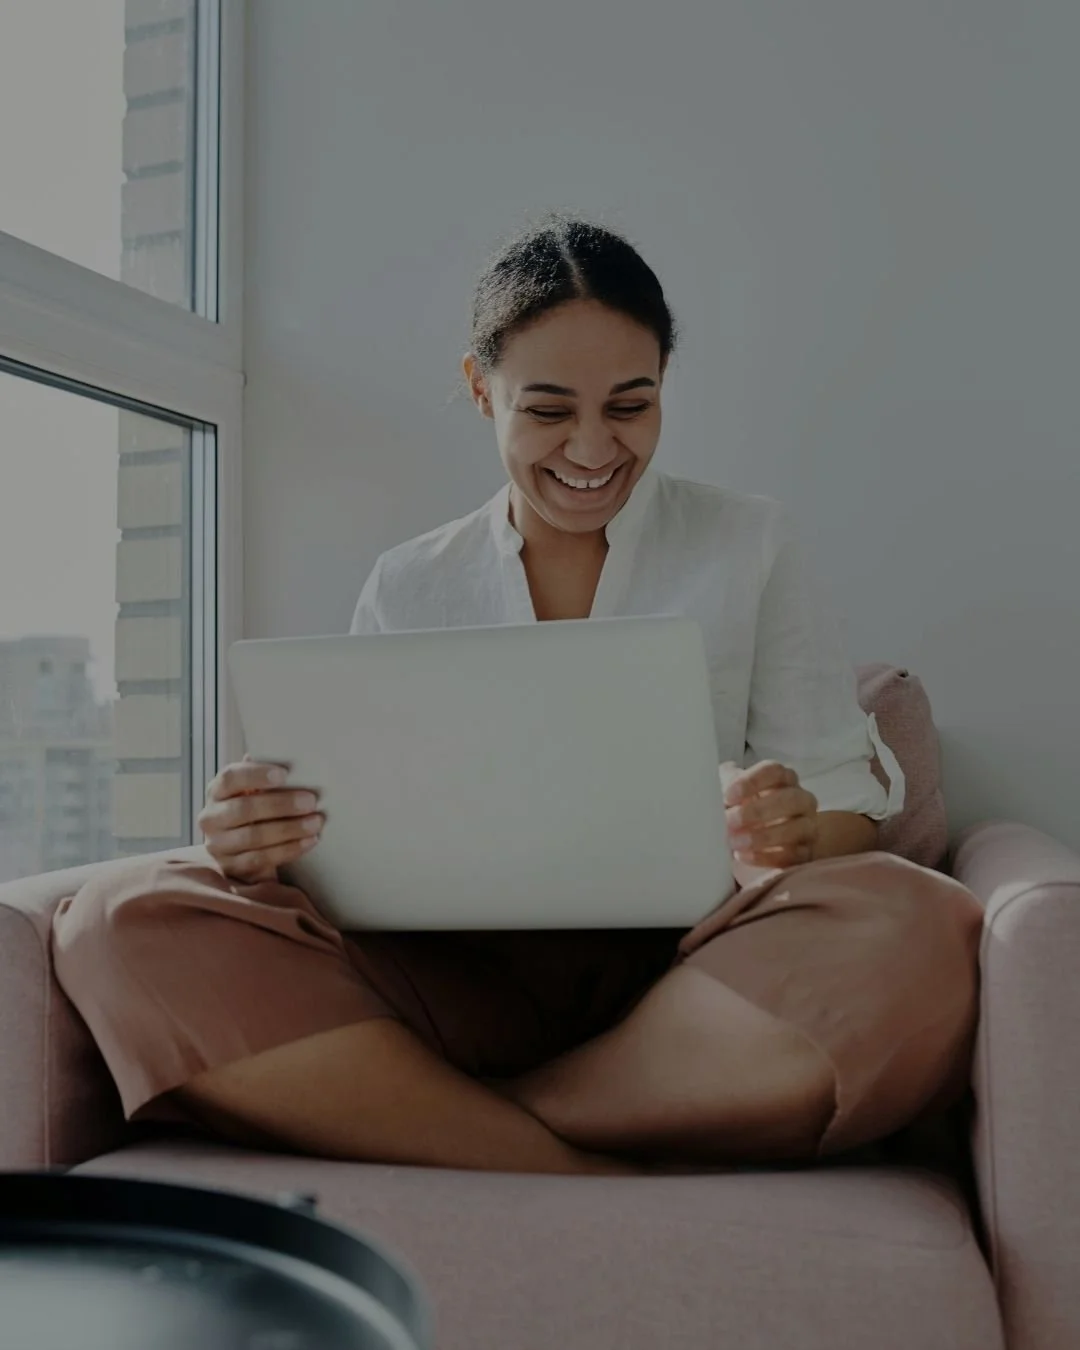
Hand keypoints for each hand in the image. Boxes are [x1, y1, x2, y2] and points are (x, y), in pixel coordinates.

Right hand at [197, 753, 324, 883]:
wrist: (239, 850)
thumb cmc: (254, 811)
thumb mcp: (254, 792)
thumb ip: (265, 777)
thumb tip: (291, 755)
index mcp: (217, 791)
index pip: (230, 777)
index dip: (256, 775)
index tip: (285, 774)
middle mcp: (211, 817)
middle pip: (244, 808)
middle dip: (281, 804)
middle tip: (311, 801)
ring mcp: (218, 844)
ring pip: (254, 836)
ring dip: (289, 829)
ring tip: (316, 822)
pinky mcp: (231, 867)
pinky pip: (261, 859)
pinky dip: (289, 849)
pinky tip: (310, 841)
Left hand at [721, 760, 818, 870]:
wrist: (742, 838)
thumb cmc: (736, 808)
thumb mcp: (726, 791)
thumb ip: (722, 786)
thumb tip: (711, 790)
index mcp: (782, 778)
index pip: (774, 771)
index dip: (752, 782)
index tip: (728, 796)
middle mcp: (801, 799)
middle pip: (791, 798)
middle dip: (759, 811)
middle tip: (731, 821)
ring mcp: (807, 826)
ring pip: (799, 828)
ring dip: (764, 836)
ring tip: (735, 843)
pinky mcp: (806, 852)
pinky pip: (795, 855)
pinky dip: (768, 857)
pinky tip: (744, 856)